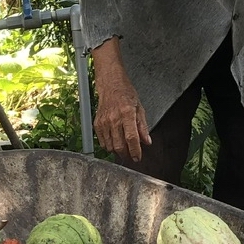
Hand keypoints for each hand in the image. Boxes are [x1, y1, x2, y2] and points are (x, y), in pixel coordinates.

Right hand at [91, 38, 151, 160]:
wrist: (111, 85)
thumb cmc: (126, 94)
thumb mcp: (140, 108)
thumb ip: (143, 127)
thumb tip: (146, 142)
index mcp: (127, 113)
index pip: (132, 138)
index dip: (135, 151)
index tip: (138, 157)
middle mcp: (114, 118)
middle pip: (119, 145)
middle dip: (126, 154)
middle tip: (131, 155)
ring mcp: (104, 121)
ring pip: (110, 146)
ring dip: (118, 151)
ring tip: (124, 148)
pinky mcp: (97, 124)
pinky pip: (102, 142)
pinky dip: (109, 146)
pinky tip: (115, 142)